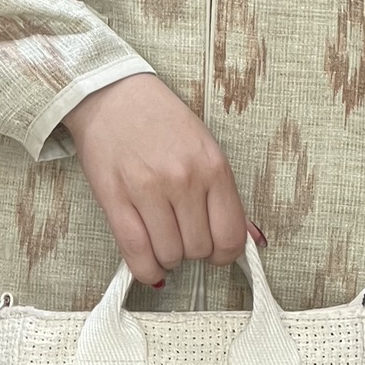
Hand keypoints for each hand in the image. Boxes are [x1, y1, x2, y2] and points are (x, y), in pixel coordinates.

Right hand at [62, 72, 261, 287]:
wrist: (113, 95)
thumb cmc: (161, 121)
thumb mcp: (205, 148)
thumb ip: (225, 196)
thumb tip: (252, 239)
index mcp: (213, 166)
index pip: (231, 235)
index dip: (225, 254)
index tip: (216, 251)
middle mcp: (184, 180)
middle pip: (199, 249)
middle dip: (193, 251)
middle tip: (184, 235)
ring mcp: (148, 190)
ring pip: (169, 255)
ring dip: (168, 257)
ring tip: (163, 239)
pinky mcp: (115, 199)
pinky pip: (136, 253)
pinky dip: (146, 269)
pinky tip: (150, 263)